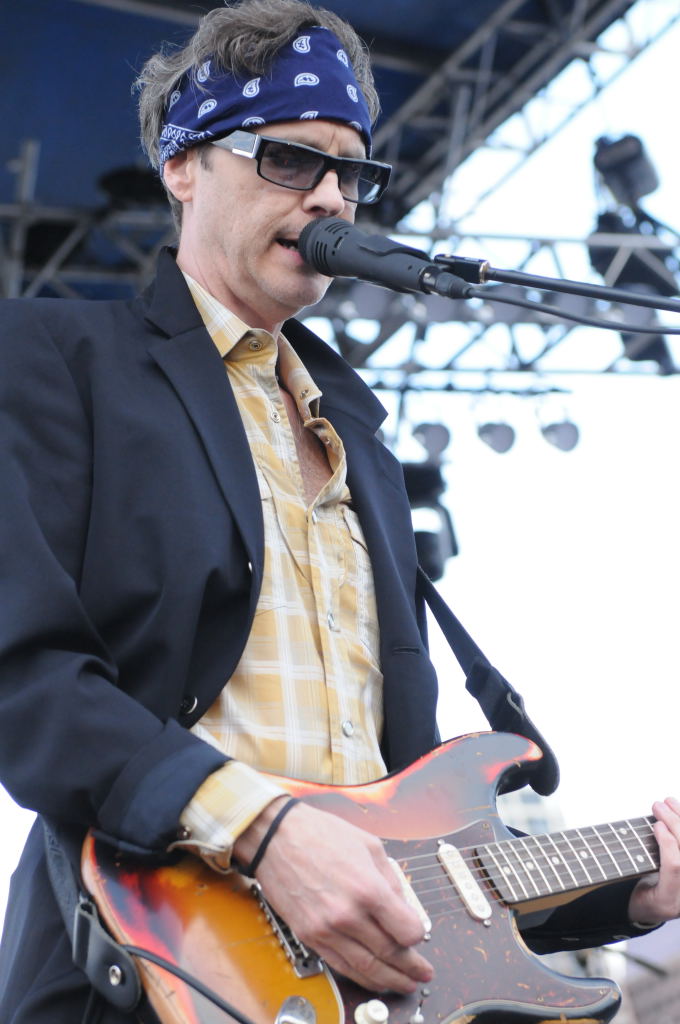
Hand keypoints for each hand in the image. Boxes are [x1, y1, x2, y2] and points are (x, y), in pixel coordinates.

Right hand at [233, 797, 433, 993]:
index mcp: (368, 888)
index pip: (407, 931)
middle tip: (423, 972)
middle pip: (390, 954)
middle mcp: (348, 914)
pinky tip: (374, 978)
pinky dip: (361, 977)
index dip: (418, 937)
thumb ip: (391, 879)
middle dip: (411, 967)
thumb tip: (404, 907)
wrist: (276, 837)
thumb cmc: (320, 834)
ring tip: (404, 983)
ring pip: (366, 968)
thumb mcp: (369, 846)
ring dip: (390, 980)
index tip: (419, 936)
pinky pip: (340, 966)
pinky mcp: (310, 936)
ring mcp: (327, 929)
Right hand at [628, 796, 679, 924]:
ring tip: (669, 803)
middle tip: (659, 807)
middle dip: (675, 824)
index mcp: (667, 899)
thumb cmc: (639, 896)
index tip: (657, 825)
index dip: (667, 844)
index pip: (674, 867)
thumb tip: (632, 838)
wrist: (651, 909)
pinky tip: (679, 812)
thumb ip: (632, 867)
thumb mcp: (629, 886)